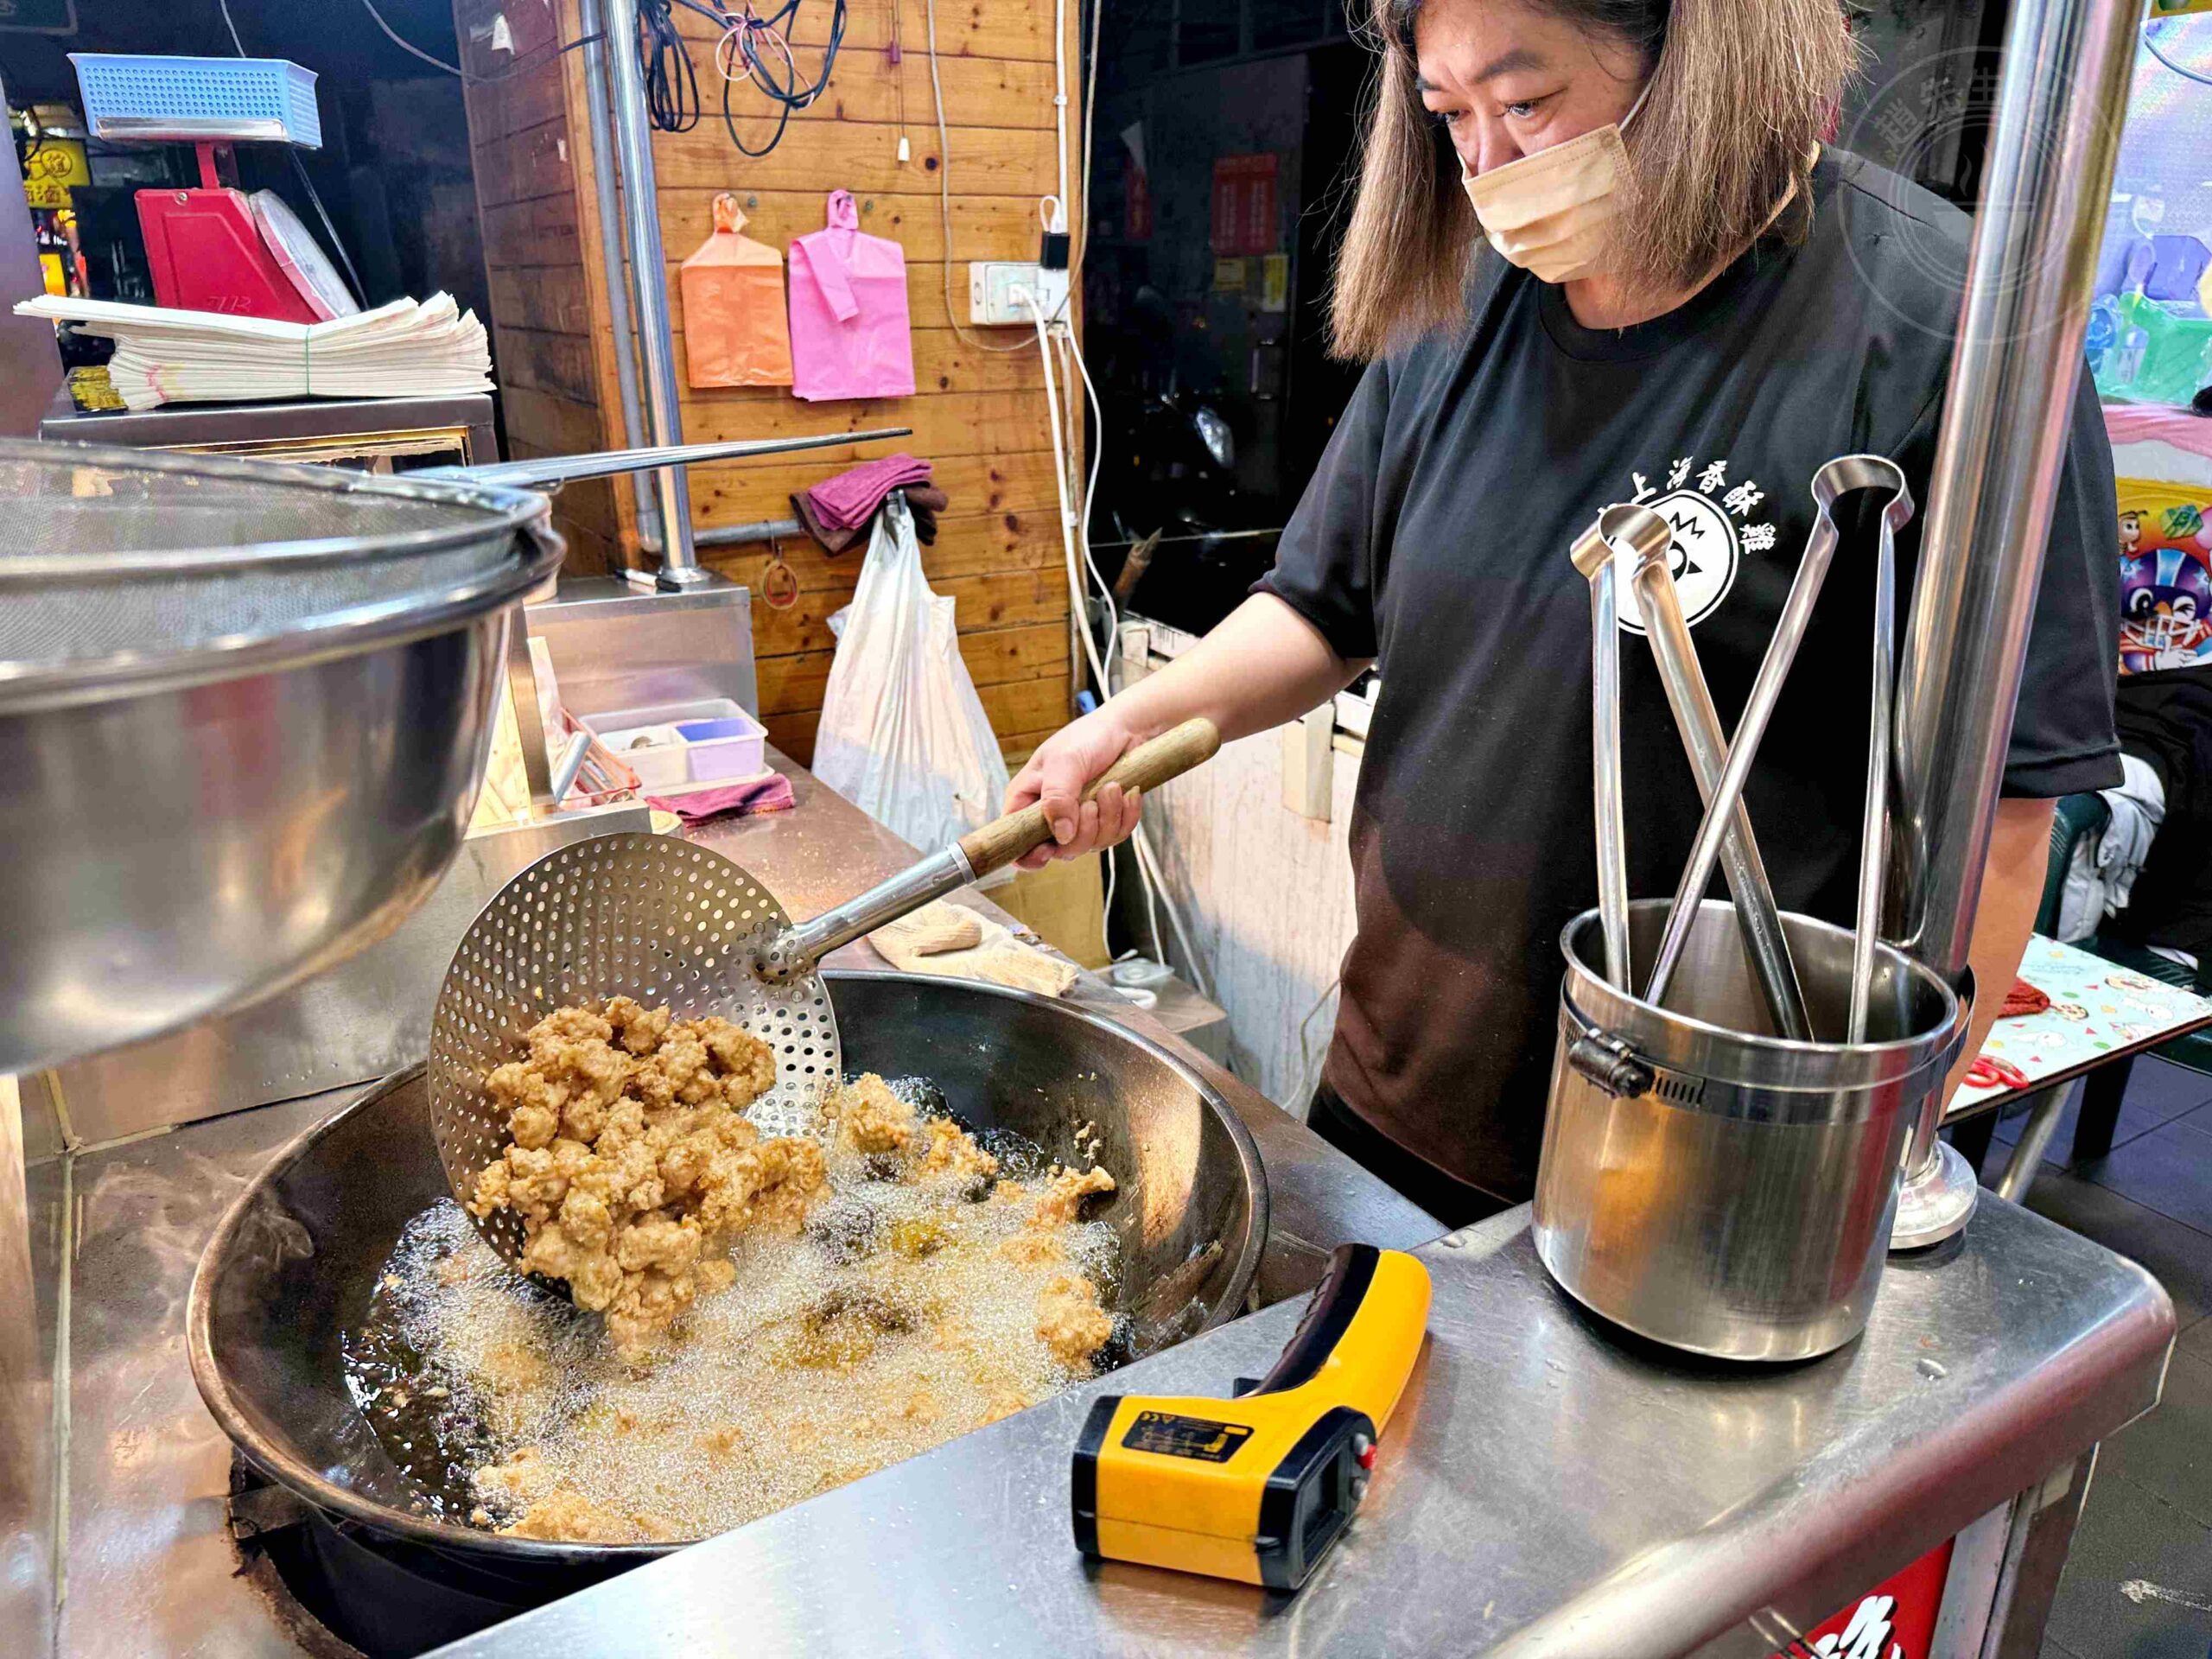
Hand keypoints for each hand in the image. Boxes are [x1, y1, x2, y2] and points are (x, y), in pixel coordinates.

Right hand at [1005, 708, 1147, 869]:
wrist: (1125, 729)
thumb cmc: (1087, 738)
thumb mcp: (1065, 761)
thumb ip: (1057, 797)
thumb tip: (1061, 835)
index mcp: (1027, 802)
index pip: (1017, 845)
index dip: (1028, 857)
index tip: (1048, 851)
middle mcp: (1050, 815)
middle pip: (1062, 850)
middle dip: (1084, 829)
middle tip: (1092, 801)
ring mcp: (1079, 821)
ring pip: (1092, 844)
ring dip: (1108, 817)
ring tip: (1112, 788)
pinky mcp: (1104, 820)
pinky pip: (1116, 835)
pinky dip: (1126, 816)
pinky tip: (1127, 794)